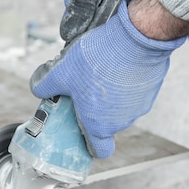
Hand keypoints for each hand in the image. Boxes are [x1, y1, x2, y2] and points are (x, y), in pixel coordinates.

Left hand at [30, 1, 185, 157]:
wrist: (136, 37)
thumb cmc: (99, 59)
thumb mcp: (61, 71)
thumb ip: (44, 85)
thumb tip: (37, 88)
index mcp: (100, 125)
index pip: (99, 150)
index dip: (89, 144)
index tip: (80, 129)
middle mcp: (122, 121)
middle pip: (105, 123)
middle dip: (93, 108)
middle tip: (81, 86)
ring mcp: (139, 106)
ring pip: (120, 106)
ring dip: (109, 94)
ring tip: (99, 69)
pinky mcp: (150, 89)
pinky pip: (134, 91)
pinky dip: (125, 82)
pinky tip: (116, 63)